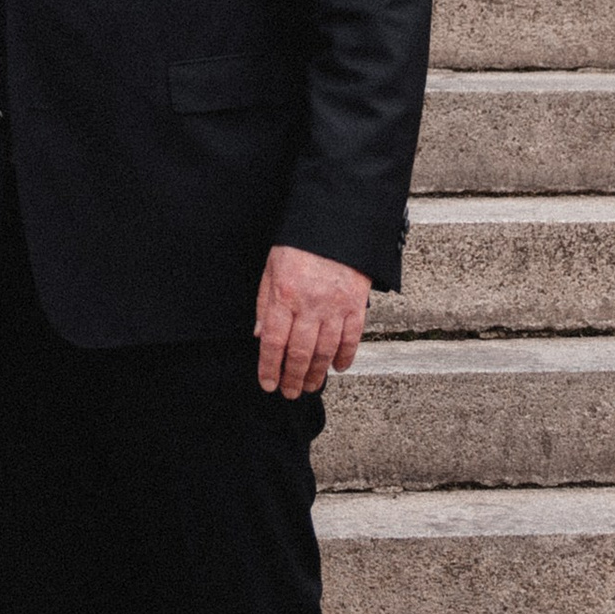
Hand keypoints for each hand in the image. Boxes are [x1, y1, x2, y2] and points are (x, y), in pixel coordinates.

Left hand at [255, 245, 370, 398]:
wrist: (337, 221)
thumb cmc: (300, 243)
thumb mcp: (271, 267)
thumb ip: (265, 302)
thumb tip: (258, 335)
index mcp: (284, 294)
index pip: (272, 341)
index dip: (269, 367)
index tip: (267, 384)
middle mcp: (309, 304)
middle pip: (299, 352)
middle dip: (292, 378)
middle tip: (289, 393)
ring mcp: (335, 306)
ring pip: (325, 351)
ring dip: (316, 373)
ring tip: (310, 386)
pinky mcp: (356, 304)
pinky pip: (351, 338)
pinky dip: (345, 356)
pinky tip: (337, 367)